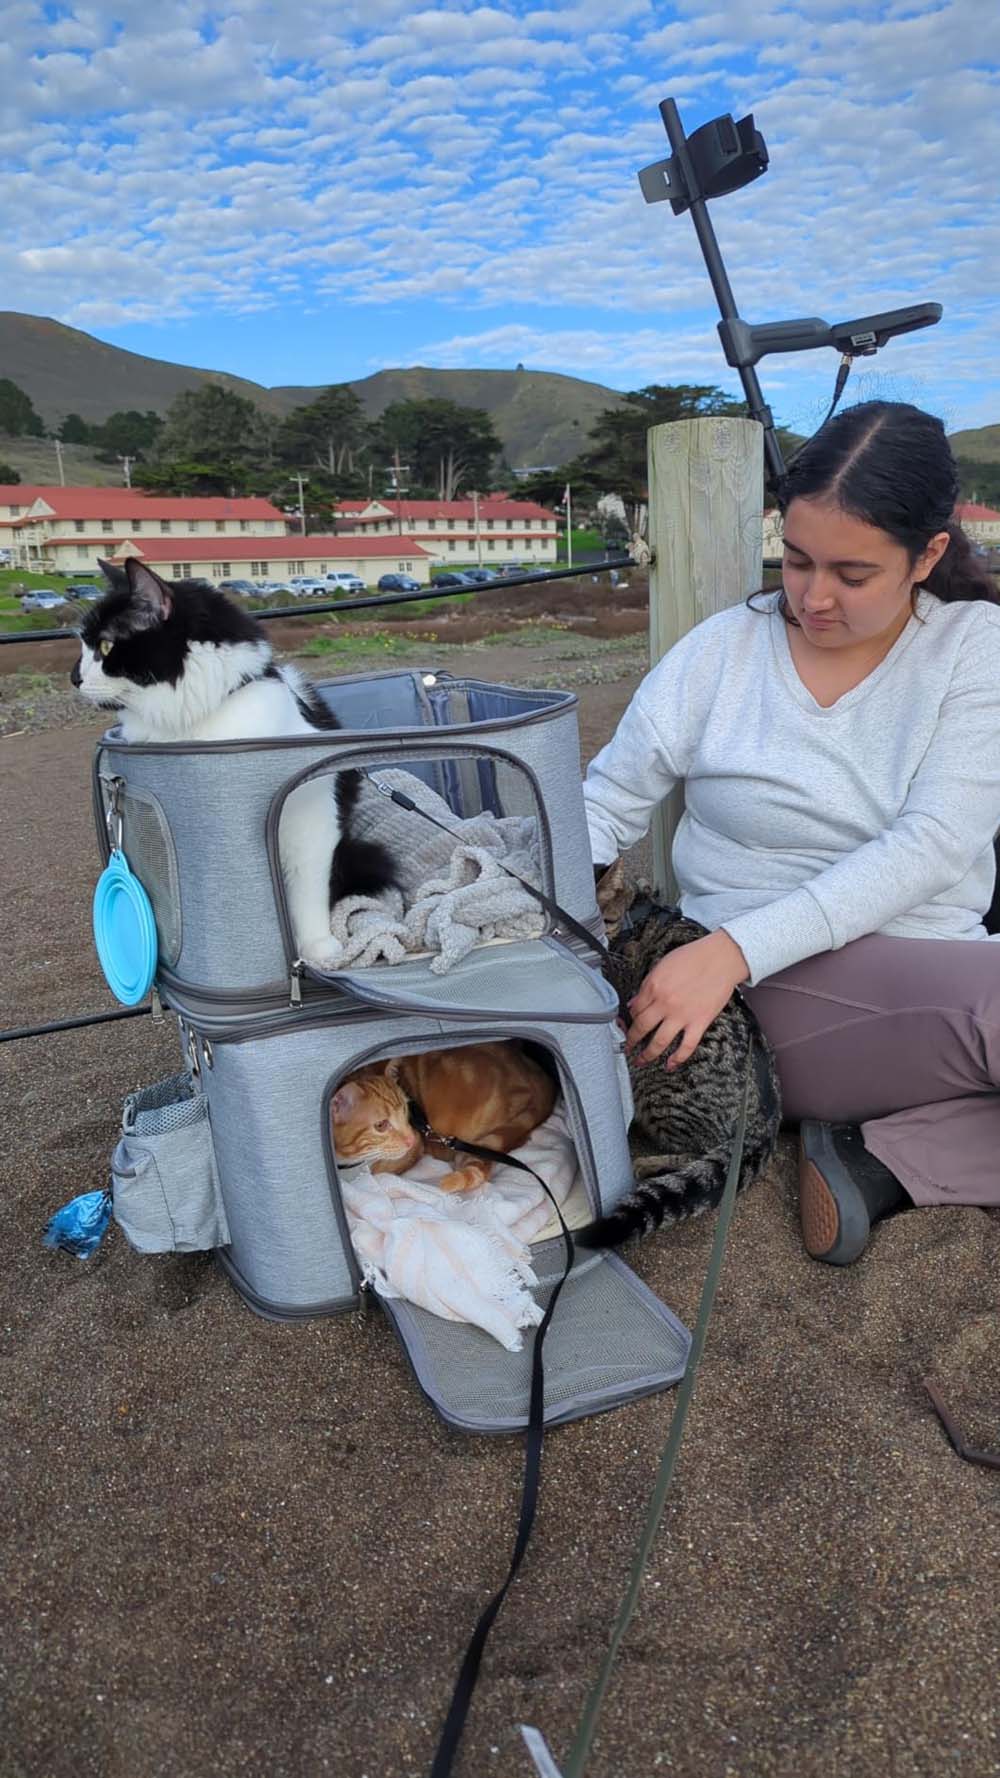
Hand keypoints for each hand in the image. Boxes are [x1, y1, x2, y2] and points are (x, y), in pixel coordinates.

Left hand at [625, 929, 748, 1070]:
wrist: (721, 958)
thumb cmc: (695, 957)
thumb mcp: (663, 965)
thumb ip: (647, 985)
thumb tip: (635, 1002)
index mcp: (654, 986)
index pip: (635, 1009)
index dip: (629, 1019)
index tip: (629, 1024)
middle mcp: (665, 1003)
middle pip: (641, 1028)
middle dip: (631, 1040)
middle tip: (628, 1047)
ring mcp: (682, 1015)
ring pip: (658, 1042)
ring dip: (647, 1055)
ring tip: (641, 1061)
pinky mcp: (699, 1022)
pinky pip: (686, 1046)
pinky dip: (677, 1059)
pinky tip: (670, 1065)